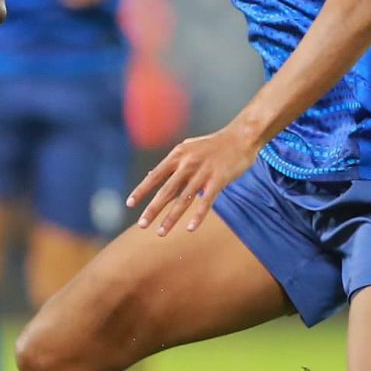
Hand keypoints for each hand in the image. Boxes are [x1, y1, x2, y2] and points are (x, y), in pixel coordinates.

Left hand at [128, 123, 259, 234]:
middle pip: (166, 190)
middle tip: (142, 225)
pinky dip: (198, 216)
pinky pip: (206, 201)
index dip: (142, 190)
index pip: (155, 175)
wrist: (241, 137)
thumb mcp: (188, 148)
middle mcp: (187, 164)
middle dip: (152, 209)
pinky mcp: (219, 180)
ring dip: (171, 218)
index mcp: (178, 155)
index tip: (130, 204)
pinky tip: (190, 228)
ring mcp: (203, 172)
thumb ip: (171, 162)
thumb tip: (150, 174)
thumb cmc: (213, 145)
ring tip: (161, 232)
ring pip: (184, 199)